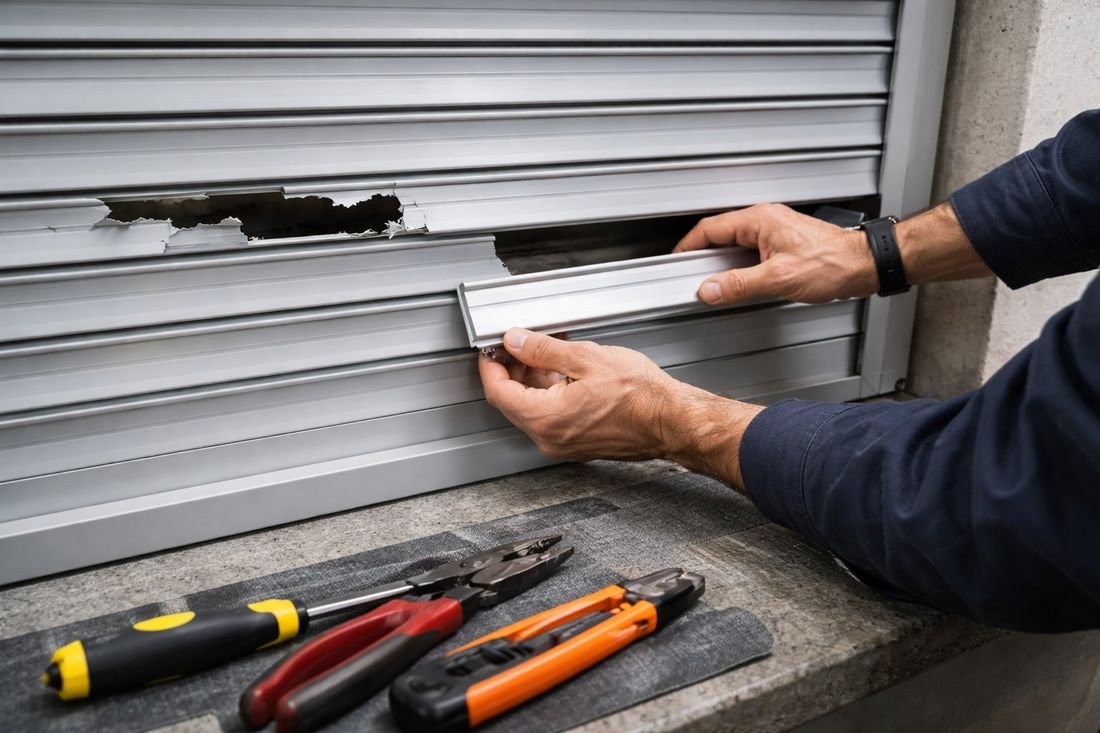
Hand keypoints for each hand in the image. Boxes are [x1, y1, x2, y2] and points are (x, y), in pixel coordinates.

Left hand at [479, 329, 677, 460]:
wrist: (671, 421)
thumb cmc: (641, 396)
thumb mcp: (586, 358)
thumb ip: (542, 350)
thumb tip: (516, 342)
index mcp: (546, 418)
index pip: (498, 391)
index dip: (491, 365)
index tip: (492, 348)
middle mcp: (550, 438)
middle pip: (512, 402)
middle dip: (512, 370)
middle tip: (520, 345)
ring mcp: (563, 444)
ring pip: (532, 409)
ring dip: (532, 381)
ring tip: (547, 352)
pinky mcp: (578, 444)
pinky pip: (551, 417)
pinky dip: (550, 394)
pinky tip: (564, 372)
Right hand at [673, 203, 877, 304]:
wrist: (862, 266)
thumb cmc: (832, 264)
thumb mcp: (778, 278)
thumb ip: (739, 285)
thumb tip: (709, 289)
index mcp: (759, 220)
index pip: (710, 228)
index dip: (688, 246)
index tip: (676, 261)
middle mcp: (765, 220)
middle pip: (719, 235)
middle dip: (703, 257)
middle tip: (691, 277)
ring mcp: (774, 230)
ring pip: (735, 245)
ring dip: (722, 263)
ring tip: (715, 283)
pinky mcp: (782, 243)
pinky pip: (749, 252)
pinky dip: (739, 266)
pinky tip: (741, 282)